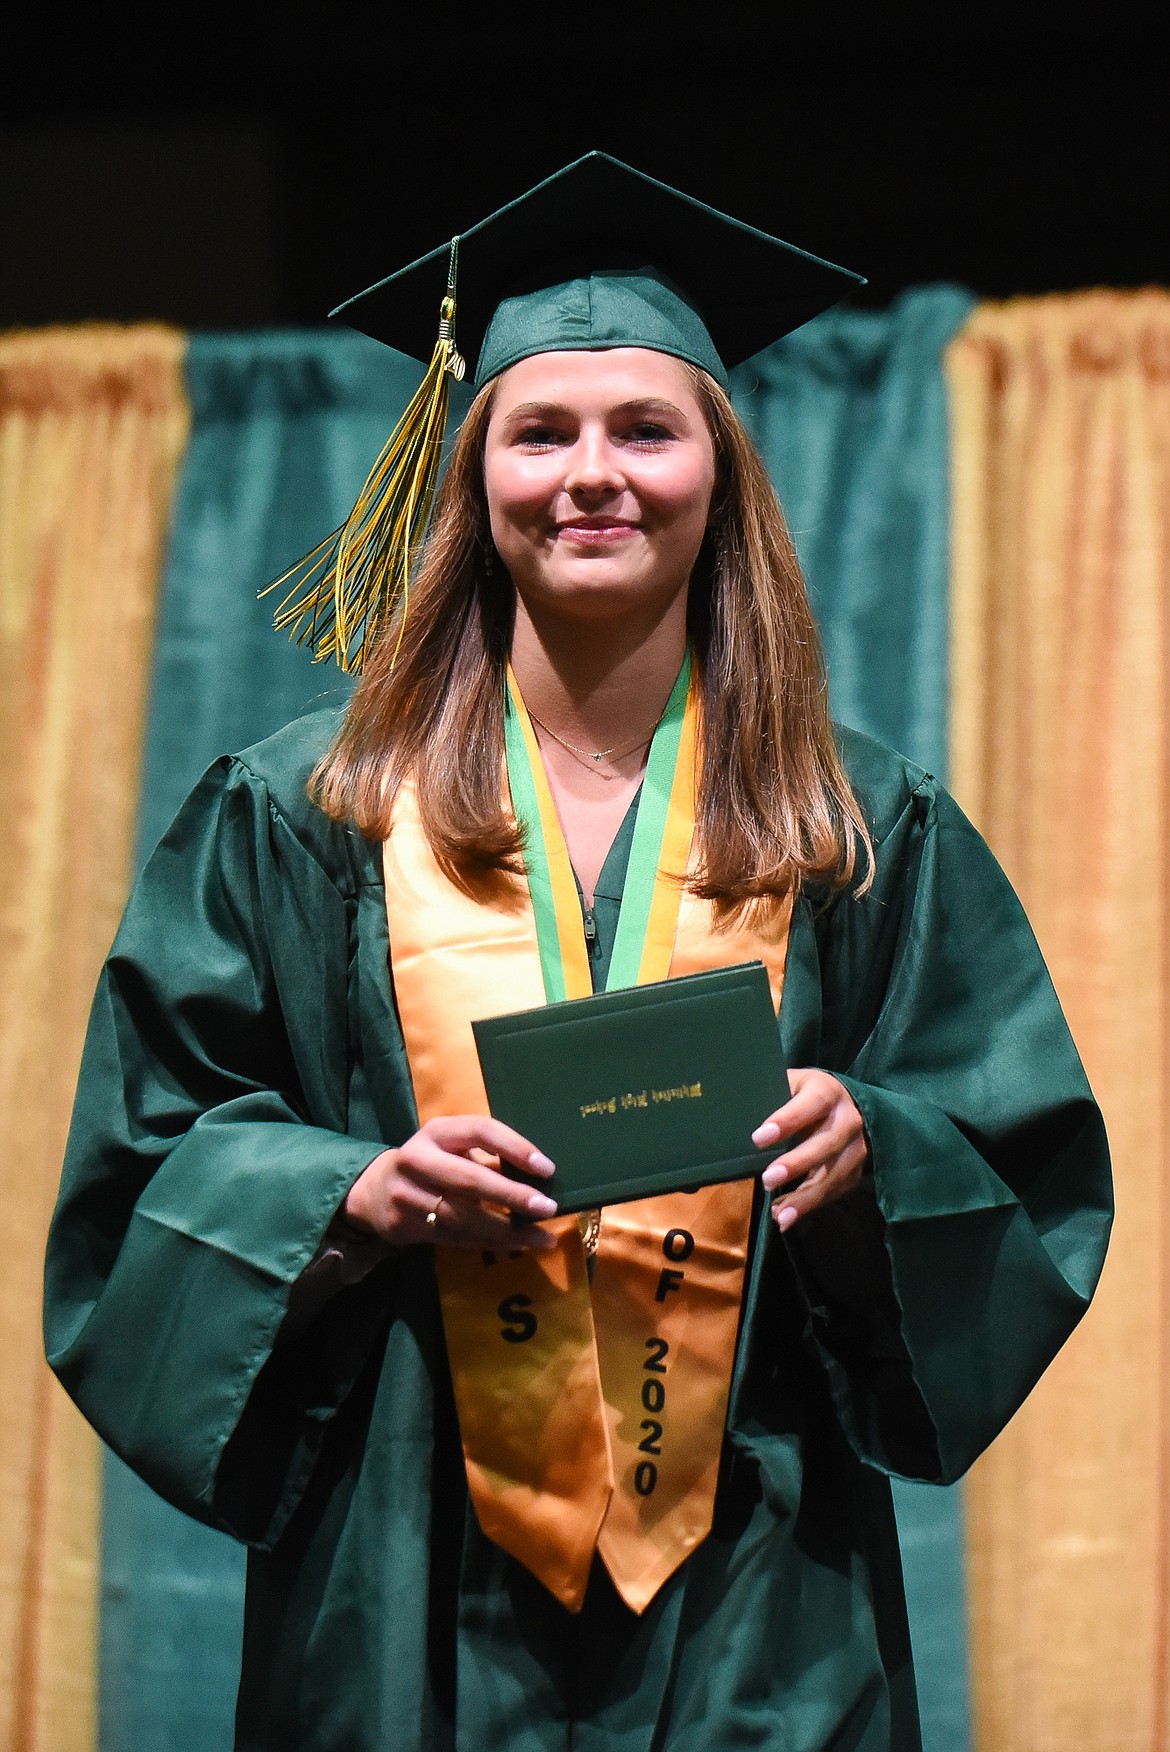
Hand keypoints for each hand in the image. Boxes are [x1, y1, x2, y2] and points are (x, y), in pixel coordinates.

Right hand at [343, 1116, 558, 1250]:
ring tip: (541, 1237)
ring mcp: (409, 1195)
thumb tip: (540, 1174)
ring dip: (507, 1231)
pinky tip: (517, 1245)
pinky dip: (489, 1243)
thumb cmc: (430, 1162)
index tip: (546, 1167)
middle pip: (469, 1180)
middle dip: (511, 1196)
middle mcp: (418, 1159)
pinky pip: (455, 1238)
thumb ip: (485, 1154)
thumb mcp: (450, 1146)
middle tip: (547, 1208)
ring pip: (463, 1217)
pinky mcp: (406, 1226)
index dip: (514, 1147)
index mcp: (437, 1132)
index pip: (480, 1131)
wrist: (374, 1191)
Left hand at [752, 1069, 868, 1232]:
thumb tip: (731, 1111)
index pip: (811, 1104)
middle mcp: (849, 1119)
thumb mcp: (791, 1085)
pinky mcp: (855, 1170)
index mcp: (828, 1092)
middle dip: (797, 1163)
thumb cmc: (807, 1095)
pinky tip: (787, 1216)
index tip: (759, 1139)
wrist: (851, 1104)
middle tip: (768, 1179)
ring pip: (835, 1174)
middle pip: (827, 1144)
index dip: (787, 1121)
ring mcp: (857, 1148)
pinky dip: (811, 1205)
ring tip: (780, 1214)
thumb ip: (770, 1096)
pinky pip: (836, 1191)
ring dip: (806, 1197)